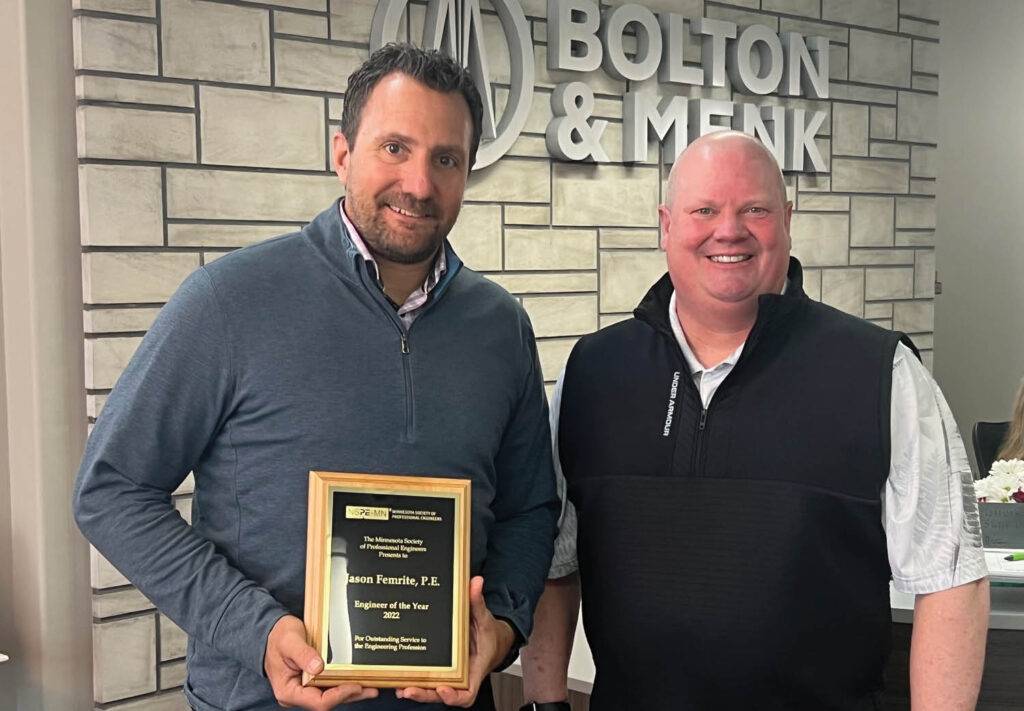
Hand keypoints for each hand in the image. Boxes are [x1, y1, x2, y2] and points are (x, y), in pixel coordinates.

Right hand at [264, 615, 377, 709]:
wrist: (272, 632)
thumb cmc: (278, 637)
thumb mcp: (289, 642)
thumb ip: (303, 654)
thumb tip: (318, 668)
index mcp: (288, 691)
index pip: (317, 701)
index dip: (338, 695)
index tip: (354, 685)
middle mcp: (298, 694)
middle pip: (327, 701)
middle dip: (349, 695)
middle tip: (371, 688)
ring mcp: (305, 688)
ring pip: (331, 695)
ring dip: (351, 691)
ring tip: (372, 686)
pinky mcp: (312, 681)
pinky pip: (330, 686)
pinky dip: (344, 683)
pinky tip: (359, 679)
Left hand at [397, 576, 515, 707]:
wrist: (491, 640)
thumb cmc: (488, 634)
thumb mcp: (484, 618)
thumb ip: (477, 602)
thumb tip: (476, 582)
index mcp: (474, 669)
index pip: (467, 693)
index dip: (454, 696)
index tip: (442, 689)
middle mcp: (461, 676)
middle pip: (442, 694)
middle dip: (425, 694)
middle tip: (409, 690)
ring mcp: (449, 675)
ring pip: (432, 690)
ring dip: (417, 690)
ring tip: (401, 687)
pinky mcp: (441, 670)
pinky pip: (428, 679)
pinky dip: (415, 681)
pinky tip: (400, 678)